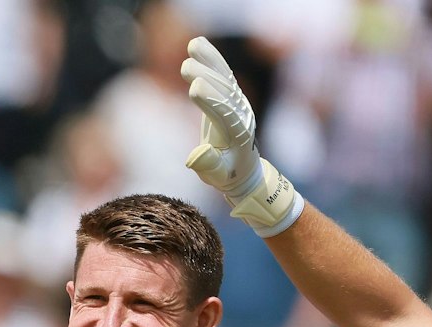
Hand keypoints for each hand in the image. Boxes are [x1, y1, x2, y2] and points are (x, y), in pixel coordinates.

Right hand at [182, 36, 302, 235]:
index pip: (224, 115)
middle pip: (224, 92)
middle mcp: (241, 115)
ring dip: (209, 61)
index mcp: (237, 136)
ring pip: (224, 78)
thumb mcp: (216, 177)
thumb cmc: (226, 175)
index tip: (195, 88)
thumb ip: (208, 165)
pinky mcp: (231, 97)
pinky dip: (212, 59)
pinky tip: (198, 44)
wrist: (243, 169)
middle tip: (187, 66)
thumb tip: (195, 155)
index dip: (210, 101)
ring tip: (193, 45)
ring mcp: (238, 104)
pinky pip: (222, 75)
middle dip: (207, 77)